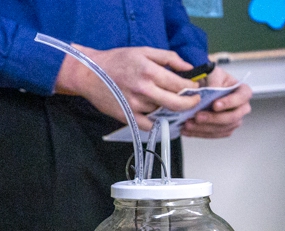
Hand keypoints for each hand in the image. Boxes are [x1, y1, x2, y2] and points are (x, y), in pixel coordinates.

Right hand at [54, 45, 200, 129]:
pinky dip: (157, 123)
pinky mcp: (128, 117)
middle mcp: (144, 90)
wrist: (89, 73)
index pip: (180, 84)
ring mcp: (136, 105)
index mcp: (149, 71)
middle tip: (194, 101)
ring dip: (170, 110)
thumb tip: (189, 67)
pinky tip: (159, 116)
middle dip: (190, 103)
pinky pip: (150, 126)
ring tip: (170, 103)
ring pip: (163, 113)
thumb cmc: (116, 61)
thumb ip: (169, 58)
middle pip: (177, 104)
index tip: (195, 88)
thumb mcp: (143, 51)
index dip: (192, 88)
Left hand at [181, 67, 252, 138]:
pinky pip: (214, 135)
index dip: (229, 102)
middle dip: (213, 119)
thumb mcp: (214, 73)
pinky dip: (200, 133)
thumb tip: (213, 90)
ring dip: (204, 128)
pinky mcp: (223, 129)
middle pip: (232, 118)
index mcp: (243, 92)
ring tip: (189, 124)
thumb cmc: (213, 78)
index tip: (215, 105)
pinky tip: (189, 129)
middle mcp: (241, 108)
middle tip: (198, 116)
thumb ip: (215, 81)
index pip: (242, 98)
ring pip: (222, 129)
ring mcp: (233, 120)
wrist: (204, 86)